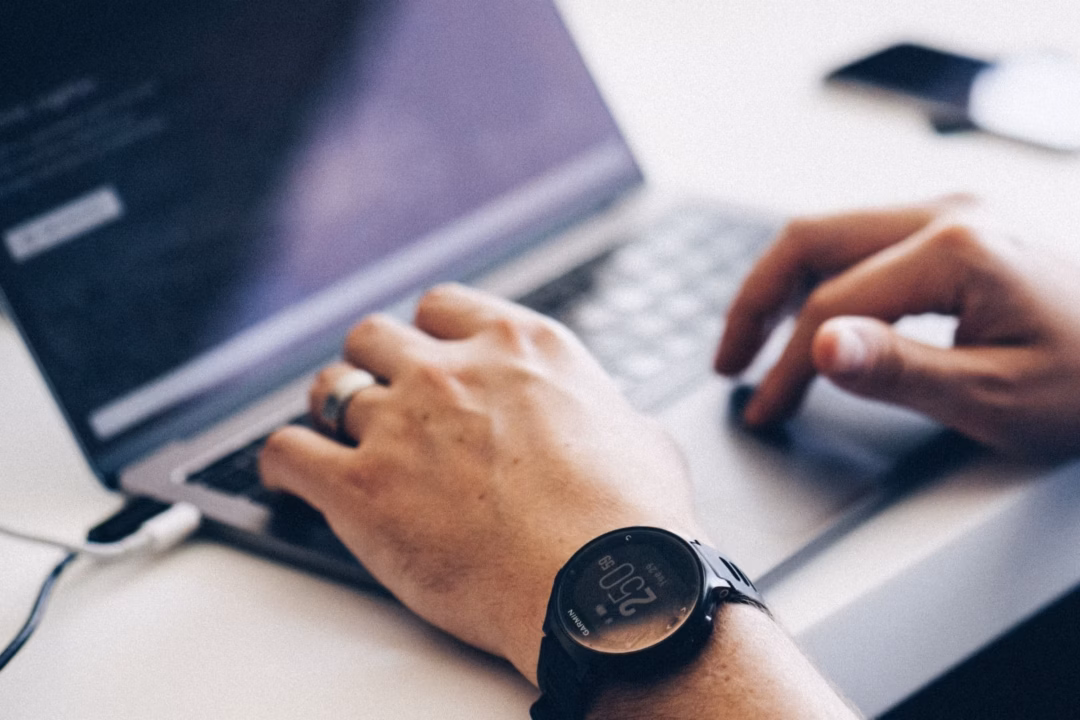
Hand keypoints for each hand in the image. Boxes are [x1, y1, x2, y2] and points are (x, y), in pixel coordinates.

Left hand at [258, 284, 698, 683]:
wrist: (604, 586)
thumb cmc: (634, 522)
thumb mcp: (639, 436)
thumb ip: (600, 413)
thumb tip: (604, 424)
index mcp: (522, 349)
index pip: (442, 306)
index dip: (428, 335)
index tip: (427, 357)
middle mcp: (454, 372)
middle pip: (374, 336)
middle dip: (373, 365)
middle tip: (381, 400)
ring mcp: (402, 424)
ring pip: (329, 389)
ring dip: (332, 413)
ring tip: (336, 439)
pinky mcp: (361, 488)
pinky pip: (286, 452)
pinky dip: (282, 464)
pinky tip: (289, 478)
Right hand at [715, 199, 1079, 458]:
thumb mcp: (995, 397)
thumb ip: (899, 370)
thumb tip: (818, 345)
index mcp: (956, 247)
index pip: (835, 305)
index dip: (788, 366)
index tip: (766, 412)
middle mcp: (950, 213)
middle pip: (812, 240)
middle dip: (757, 302)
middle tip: (728, 363)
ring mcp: (956, 216)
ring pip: (833, 235)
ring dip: (785, 287)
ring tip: (755, 345)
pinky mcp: (961, 231)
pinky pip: (867, 244)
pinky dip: (825, 281)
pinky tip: (815, 321)